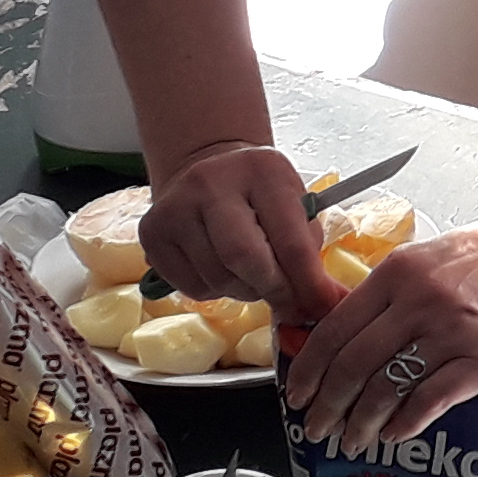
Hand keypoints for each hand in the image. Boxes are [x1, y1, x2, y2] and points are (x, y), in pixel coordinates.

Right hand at [141, 142, 338, 318]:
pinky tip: (220, 269)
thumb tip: (325, 307)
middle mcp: (210, 182)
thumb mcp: (294, 208)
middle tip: (287, 301)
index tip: (322, 308)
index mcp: (261, 170)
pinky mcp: (151, 232)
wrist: (209, 168)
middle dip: (272, 290)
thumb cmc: (262, 196)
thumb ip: (308, 255)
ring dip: (244, 291)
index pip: (289, 240)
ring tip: (251, 274)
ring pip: (217, 279)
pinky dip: (215, 291)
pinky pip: (191, 287)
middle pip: (243, 259)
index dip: (308, 284)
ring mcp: (174, 207)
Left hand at [283, 212, 477, 454]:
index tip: (299, 393)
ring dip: (362, 423)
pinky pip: (431, 400)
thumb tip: (347, 337)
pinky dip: (406, 423)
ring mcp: (454, 333)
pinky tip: (394, 434)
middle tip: (318, 428)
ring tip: (354, 441)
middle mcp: (420, 302)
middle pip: (354, 365)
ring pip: (388, 388)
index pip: (336, 328)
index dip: (310, 369)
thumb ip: (389, 295)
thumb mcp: (429, 260)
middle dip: (328, 405)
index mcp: (398, 273)